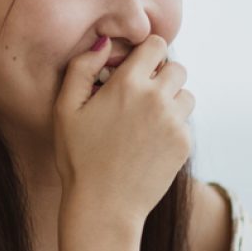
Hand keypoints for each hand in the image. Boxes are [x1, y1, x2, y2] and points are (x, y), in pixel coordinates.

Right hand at [52, 34, 194, 225]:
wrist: (103, 206)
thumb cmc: (78, 157)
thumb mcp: (65, 109)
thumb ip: (81, 68)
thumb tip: (105, 44)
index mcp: (128, 83)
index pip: (156, 44)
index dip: (147, 52)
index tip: (136, 67)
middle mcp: (157, 98)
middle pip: (177, 67)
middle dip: (162, 76)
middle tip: (141, 96)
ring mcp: (174, 122)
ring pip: (186, 94)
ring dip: (171, 100)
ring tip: (146, 120)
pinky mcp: (184, 144)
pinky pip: (186, 123)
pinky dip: (172, 127)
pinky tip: (149, 143)